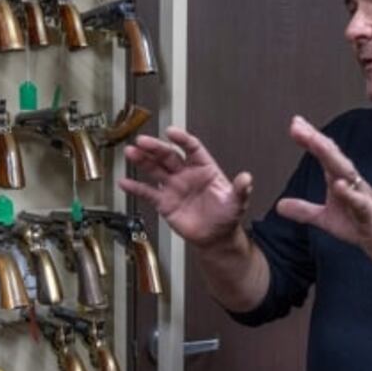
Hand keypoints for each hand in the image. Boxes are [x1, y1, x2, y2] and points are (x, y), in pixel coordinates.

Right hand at [119, 127, 252, 247]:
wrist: (216, 238)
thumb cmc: (226, 216)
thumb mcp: (237, 202)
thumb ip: (241, 189)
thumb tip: (247, 178)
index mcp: (204, 168)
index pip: (192, 148)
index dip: (182, 139)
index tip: (171, 132)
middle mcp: (186, 174)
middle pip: (168, 156)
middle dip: (155, 148)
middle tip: (142, 141)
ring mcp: (174, 186)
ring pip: (155, 169)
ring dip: (142, 161)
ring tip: (130, 153)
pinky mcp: (164, 202)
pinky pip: (147, 193)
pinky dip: (135, 187)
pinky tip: (124, 182)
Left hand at [277, 116, 371, 265]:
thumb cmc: (360, 223)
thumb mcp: (325, 218)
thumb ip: (304, 210)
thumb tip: (280, 205)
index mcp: (340, 179)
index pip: (324, 154)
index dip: (310, 139)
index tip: (295, 124)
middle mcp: (351, 182)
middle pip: (332, 156)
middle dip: (316, 140)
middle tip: (299, 126)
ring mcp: (361, 195)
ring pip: (346, 171)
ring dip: (331, 156)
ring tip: (315, 142)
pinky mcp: (370, 213)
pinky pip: (360, 201)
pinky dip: (350, 193)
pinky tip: (339, 184)